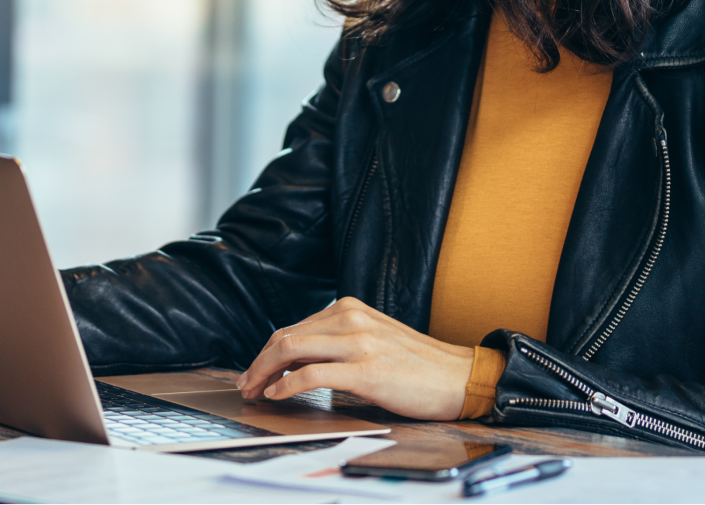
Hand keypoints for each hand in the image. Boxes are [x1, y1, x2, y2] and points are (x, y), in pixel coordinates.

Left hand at [236, 296, 473, 420]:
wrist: (458, 377)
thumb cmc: (416, 365)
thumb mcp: (373, 339)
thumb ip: (339, 341)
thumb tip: (298, 360)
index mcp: (350, 309)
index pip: (293, 328)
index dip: (265, 352)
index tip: (254, 372)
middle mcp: (351, 319)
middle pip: (285, 337)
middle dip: (257, 363)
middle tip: (246, 385)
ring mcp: (358, 343)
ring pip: (291, 350)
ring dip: (264, 373)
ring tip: (255, 392)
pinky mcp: (366, 370)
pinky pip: (311, 375)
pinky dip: (286, 385)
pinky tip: (277, 395)